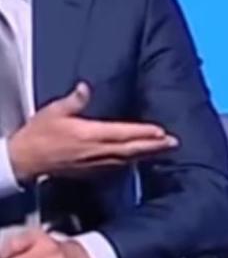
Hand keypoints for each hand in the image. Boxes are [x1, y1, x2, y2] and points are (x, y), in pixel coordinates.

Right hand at [8, 82, 178, 181]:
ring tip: (166, 148)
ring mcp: (95, 163)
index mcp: (88, 135)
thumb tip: (86, 86)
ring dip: (147, 153)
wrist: (25, 160)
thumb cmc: (39, 134)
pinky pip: (118, 166)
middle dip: (154, 146)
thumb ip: (74, 100)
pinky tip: (143, 157)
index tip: (160, 131)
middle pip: (130, 149)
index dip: (142, 133)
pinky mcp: (92, 171)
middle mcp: (95, 151)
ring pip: (127, 159)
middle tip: (174, 142)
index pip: (121, 134)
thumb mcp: (54, 112)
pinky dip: (133, 161)